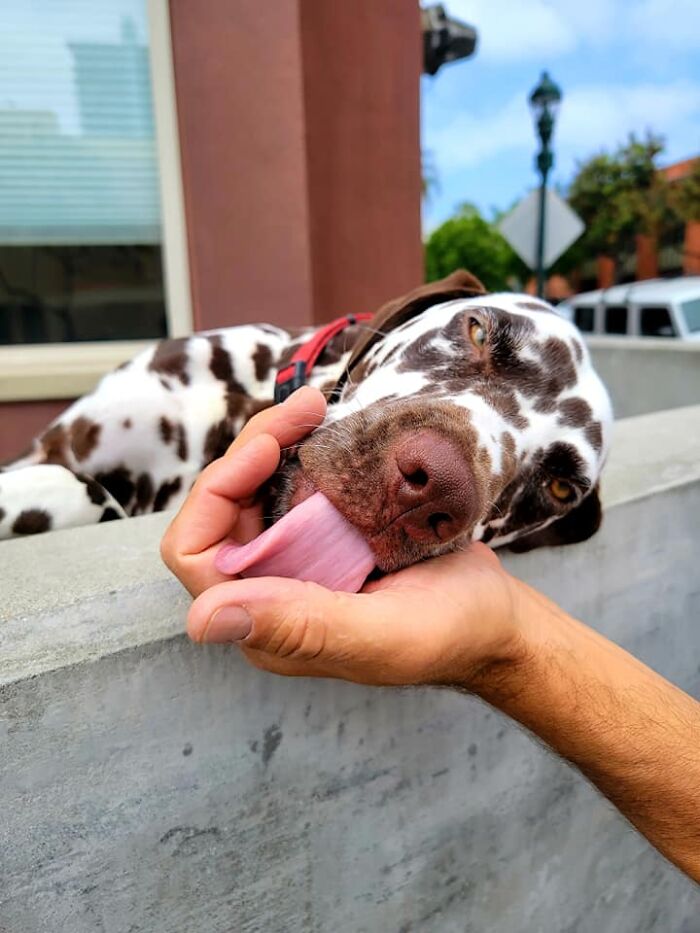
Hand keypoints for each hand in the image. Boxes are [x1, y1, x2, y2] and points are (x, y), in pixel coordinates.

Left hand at [163, 385, 527, 687]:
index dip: (215, 497)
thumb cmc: (449, 632)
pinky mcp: (325, 532)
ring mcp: (298, 556)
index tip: (268, 451)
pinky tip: (327, 423)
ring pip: (255, 488)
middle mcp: (271, 588)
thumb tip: (200, 620)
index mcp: (268, 622)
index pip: (196, 556)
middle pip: (223, 509)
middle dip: (251, 450)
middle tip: (303, 408)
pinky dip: (303, 448)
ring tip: (313, 405)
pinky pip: (293, 483)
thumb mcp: (378, 634)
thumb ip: (299, 626)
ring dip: (275, 440)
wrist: (498, 615)